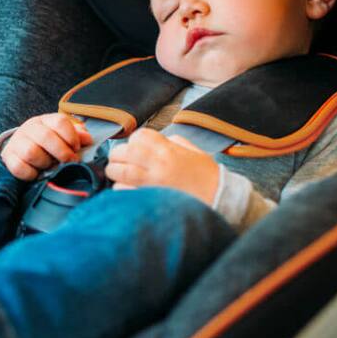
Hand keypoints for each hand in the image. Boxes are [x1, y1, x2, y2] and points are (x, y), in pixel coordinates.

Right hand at [1, 113, 92, 180]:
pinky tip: (37, 174)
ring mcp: (16, 142)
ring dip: (45, 163)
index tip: (76, 148)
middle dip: (62, 152)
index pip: (59, 121)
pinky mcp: (8, 157)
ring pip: (31, 152)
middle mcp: (29, 128)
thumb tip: (88, 140)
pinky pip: (19, 167)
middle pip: (45, 136)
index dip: (71, 136)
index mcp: (44, 120)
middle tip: (70, 162)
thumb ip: (76, 136)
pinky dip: (31, 174)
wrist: (20, 152)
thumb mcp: (62, 137)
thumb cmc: (47, 145)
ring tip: (50, 166)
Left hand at [105, 128, 219, 204]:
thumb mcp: (192, 150)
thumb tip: (154, 142)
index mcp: (168, 149)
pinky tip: (130, 190)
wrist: (220, 199)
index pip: (138, 137)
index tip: (138, 149)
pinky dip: (121, 190)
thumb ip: (171, 142)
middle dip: (118, 157)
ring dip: (116, 173)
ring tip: (123, 176)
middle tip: (123, 162)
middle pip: (121, 152)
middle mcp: (157, 164)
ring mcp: (151, 183)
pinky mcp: (148, 200)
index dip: (134, 142)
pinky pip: (122, 191)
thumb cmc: (207, 176)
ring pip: (117, 172)